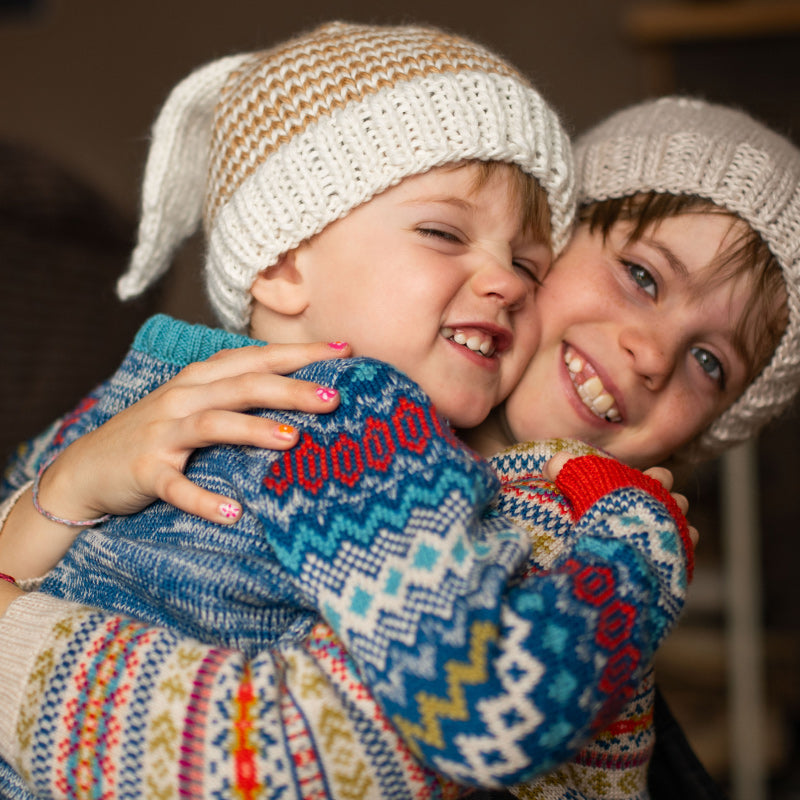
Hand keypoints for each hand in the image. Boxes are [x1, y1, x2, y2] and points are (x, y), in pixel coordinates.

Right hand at [40, 341, 350, 524]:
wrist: (86, 467)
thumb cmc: (157, 433)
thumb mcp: (196, 404)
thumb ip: (238, 395)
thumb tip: (301, 396)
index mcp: (201, 379)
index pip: (255, 358)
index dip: (298, 354)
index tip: (343, 352)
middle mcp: (183, 397)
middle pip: (242, 386)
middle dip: (289, 390)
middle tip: (334, 398)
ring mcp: (162, 433)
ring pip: (213, 423)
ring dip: (253, 430)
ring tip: (294, 441)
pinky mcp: (145, 471)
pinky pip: (176, 486)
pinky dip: (204, 499)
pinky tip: (234, 513)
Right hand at [543, 454, 698, 548]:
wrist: (621, 552)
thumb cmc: (602, 511)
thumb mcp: (577, 481)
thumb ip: (565, 469)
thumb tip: (553, 464)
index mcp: (653, 484)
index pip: (661, 475)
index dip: (649, 480)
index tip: (632, 491)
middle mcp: (671, 506)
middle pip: (678, 500)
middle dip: (663, 505)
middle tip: (639, 515)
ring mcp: (679, 534)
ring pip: (685, 527)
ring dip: (669, 530)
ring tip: (646, 538)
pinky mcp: (680, 562)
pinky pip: (683, 554)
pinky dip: (671, 556)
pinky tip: (652, 559)